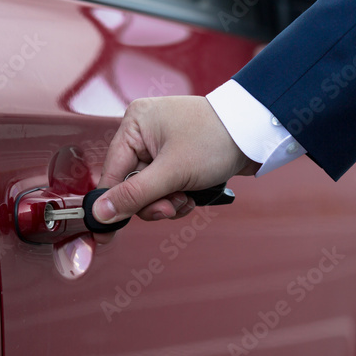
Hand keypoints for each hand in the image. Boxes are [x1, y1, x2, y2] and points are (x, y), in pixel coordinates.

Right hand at [93, 96, 258, 232]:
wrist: (256, 135)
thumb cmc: (215, 140)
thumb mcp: (172, 171)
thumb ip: (134, 195)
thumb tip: (100, 213)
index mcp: (135, 124)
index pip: (112, 171)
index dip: (110, 203)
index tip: (104, 232)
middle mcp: (144, 132)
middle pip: (131, 184)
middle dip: (152, 202)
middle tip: (170, 206)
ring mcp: (161, 146)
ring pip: (150, 190)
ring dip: (167, 202)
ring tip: (187, 197)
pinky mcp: (178, 158)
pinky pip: (165, 187)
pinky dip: (178, 196)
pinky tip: (193, 194)